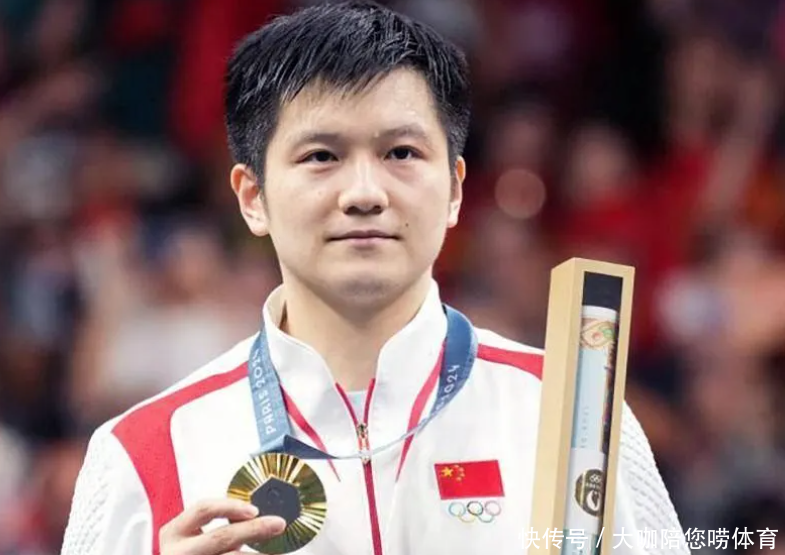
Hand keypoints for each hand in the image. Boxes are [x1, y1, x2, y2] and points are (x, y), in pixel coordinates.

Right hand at [159, 498, 285, 554]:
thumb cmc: (188, 554)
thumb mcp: (191, 538)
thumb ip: (218, 528)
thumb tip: (257, 518)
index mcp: (174, 533)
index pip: (203, 509)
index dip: (230, 506)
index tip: (255, 509)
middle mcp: (179, 553)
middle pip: (221, 537)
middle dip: (254, 529)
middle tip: (279, 524)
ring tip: (278, 552)